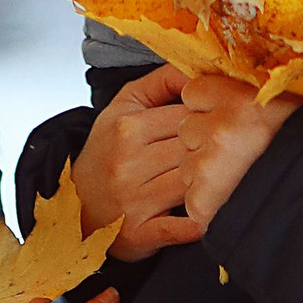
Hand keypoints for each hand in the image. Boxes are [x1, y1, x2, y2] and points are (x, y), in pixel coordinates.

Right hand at [71, 66, 201, 259]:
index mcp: (127, 126)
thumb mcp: (122, 107)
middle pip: (196, 150)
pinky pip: (180, 229)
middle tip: (228, 152)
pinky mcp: (139, 233)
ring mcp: (134, 199)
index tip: (219, 124)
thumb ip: (159, 83)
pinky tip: (202, 217)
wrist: (75, 204)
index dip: (210, 119)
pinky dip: (196, 224)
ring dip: (212, 184)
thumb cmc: (105, 154)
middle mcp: (128, 162)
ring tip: (217, 180)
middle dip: (216, 150)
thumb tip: (196, 69)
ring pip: (195, 185)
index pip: (189, 115)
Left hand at [174, 72, 288, 226]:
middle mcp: (221, 130)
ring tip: (241, 177)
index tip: (230, 119)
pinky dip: (208, 201)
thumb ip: (244, 95)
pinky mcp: (203, 201)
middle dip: (206, 141)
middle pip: (187, 129)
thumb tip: (217, 90)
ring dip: (206, 172)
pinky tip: (234, 198)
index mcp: (239, 99)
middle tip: (239, 152)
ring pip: (187, 164)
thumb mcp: (281, 106)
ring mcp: (209, 167)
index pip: (192, 93)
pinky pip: (191, 196)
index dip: (209, 108)